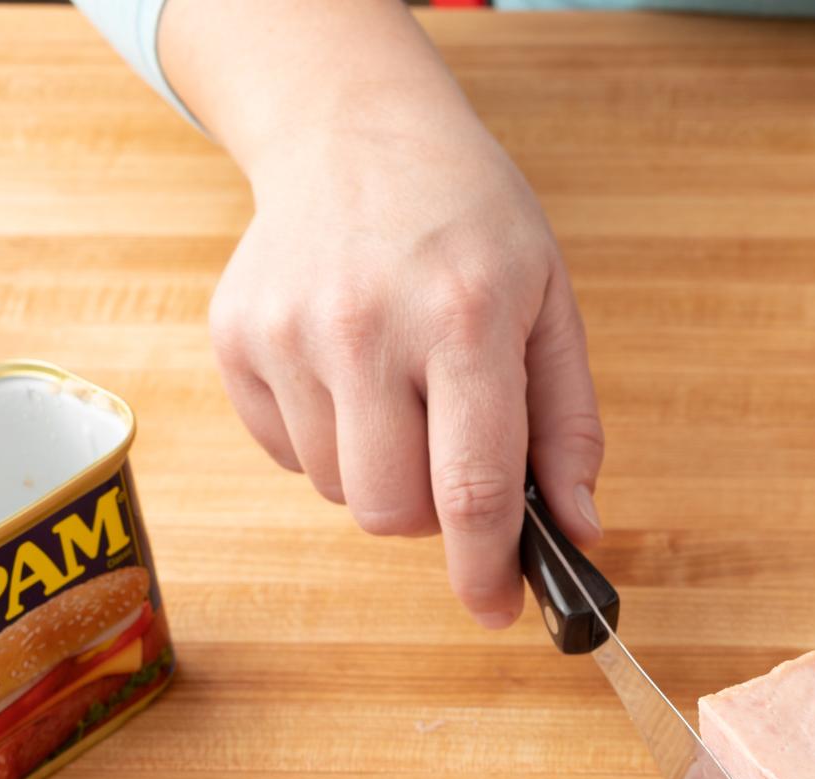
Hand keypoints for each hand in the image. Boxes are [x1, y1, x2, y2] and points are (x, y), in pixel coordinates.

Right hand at [207, 112, 603, 627]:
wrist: (354, 131)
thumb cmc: (470, 223)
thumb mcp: (551, 304)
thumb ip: (570, 427)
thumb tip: (579, 532)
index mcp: (465, 318)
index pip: (471, 488)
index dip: (487, 570)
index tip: (497, 611)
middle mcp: (366, 327)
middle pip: (392, 513)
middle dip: (433, 520)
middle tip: (456, 463)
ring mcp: (287, 332)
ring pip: (338, 491)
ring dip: (382, 473)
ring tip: (403, 391)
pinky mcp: (235, 339)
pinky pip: (286, 455)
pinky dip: (329, 441)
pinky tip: (352, 374)